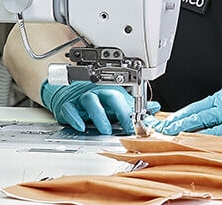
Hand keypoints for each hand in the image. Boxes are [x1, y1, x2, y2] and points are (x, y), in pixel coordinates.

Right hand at [40, 80, 158, 134]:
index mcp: (110, 92)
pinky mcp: (68, 106)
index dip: (131, 111)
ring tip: (106, 129)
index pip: (124, 99)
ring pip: (90, 100)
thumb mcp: (115, 102)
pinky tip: (81, 126)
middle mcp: (97, 93)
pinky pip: (70, 109)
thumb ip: (134, 107)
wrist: (67, 95)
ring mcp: (82, 99)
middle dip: (120, 110)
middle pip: (110, 95)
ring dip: (99, 115)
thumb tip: (154, 108)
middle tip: (126, 126)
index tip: (138, 125)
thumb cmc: (94, 100)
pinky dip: (75, 118)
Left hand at [151, 83, 221, 135]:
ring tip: (166, 137)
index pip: (196, 107)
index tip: (163, 122)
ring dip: (182, 131)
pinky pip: (214, 134)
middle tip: (156, 130)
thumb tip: (205, 126)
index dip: (178, 116)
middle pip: (193, 114)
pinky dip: (199, 138)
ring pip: (200, 123)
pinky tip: (188, 143)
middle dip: (173, 123)